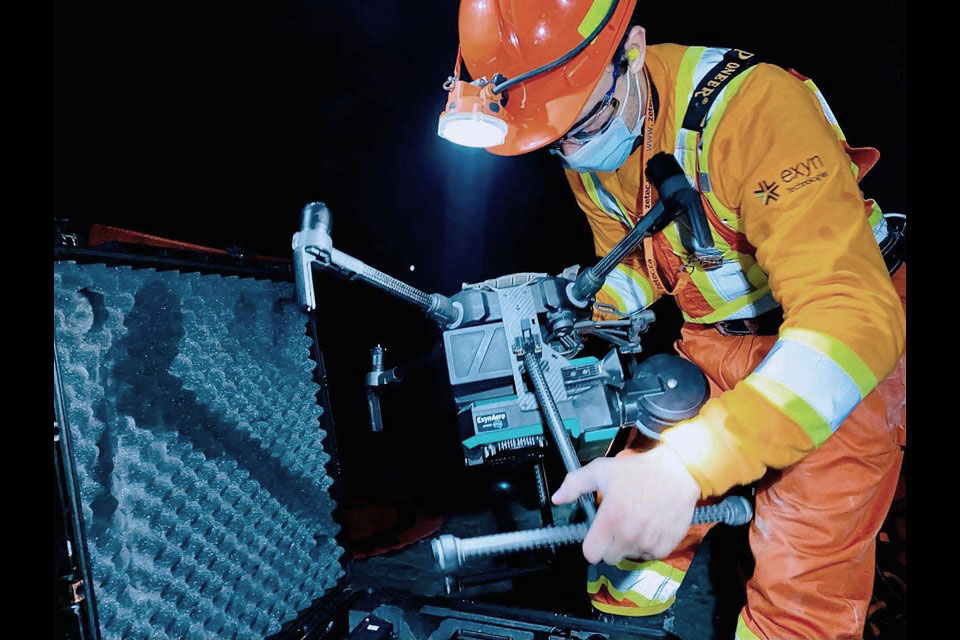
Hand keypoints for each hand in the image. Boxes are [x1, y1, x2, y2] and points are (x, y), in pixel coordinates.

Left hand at [551, 446, 700, 564]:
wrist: (676, 472)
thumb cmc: (638, 471)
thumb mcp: (601, 470)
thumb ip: (575, 484)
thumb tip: (557, 498)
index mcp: (611, 518)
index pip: (591, 554)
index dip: (591, 546)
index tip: (596, 537)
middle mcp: (629, 533)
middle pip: (610, 557)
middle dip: (610, 544)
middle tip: (618, 525)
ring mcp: (649, 540)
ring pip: (630, 556)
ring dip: (630, 544)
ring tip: (636, 522)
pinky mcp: (666, 544)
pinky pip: (650, 555)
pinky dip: (649, 546)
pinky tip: (650, 527)